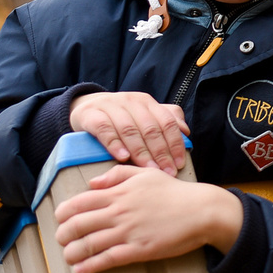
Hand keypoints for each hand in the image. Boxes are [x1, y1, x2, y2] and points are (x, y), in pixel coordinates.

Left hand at [51, 163, 241, 272]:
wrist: (202, 210)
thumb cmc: (174, 192)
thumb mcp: (147, 173)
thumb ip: (117, 174)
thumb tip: (92, 184)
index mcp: (119, 192)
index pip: (78, 203)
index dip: (63, 213)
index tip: (61, 219)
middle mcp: (119, 212)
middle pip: (76, 226)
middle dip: (62, 235)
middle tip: (63, 239)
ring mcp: (128, 232)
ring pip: (86, 246)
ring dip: (71, 254)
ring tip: (70, 256)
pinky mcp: (137, 249)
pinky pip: (106, 260)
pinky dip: (89, 266)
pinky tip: (83, 269)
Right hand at [67, 90, 188, 175]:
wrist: (86, 106)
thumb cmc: (120, 116)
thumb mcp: (142, 115)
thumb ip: (164, 121)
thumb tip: (186, 132)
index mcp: (147, 102)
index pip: (166, 122)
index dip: (174, 143)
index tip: (178, 164)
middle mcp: (132, 102)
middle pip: (150, 128)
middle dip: (160, 151)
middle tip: (165, 171)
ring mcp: (111, 107)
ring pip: (130, 129)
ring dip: (140, 151)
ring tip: (148, 168)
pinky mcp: (92, 115)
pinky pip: (105, 129)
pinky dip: (115, 143)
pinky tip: (122, 157)